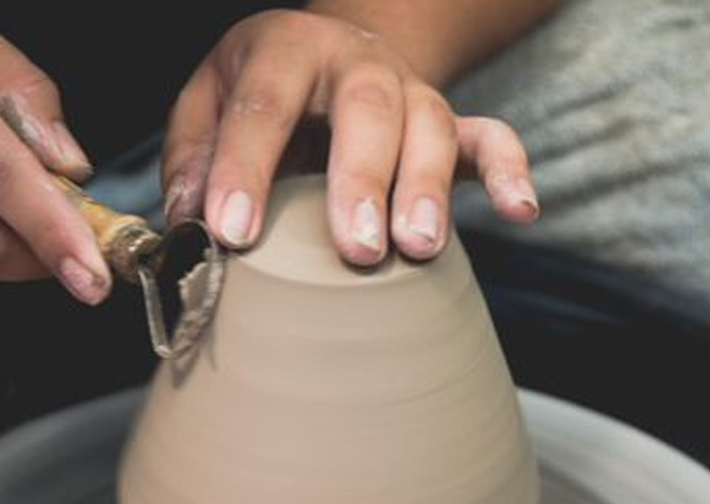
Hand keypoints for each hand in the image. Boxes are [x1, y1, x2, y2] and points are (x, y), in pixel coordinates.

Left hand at [162, 9, 538, 265]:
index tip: (231, 231)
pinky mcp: (449, 120)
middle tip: (356, 249)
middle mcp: (354, 60)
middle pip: (367, 108)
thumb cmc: (258, 93)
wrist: (326, 59)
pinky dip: (509, 170)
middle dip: (362, 179)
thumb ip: (192, 158)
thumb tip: (188, 219)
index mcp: (284, 48)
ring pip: (431, 124)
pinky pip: (490, 136)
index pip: (263, 103)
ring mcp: (409, 88)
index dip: (245, 166)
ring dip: (428, 187)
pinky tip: (521, 211)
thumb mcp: (206, 107)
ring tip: (417, 249)